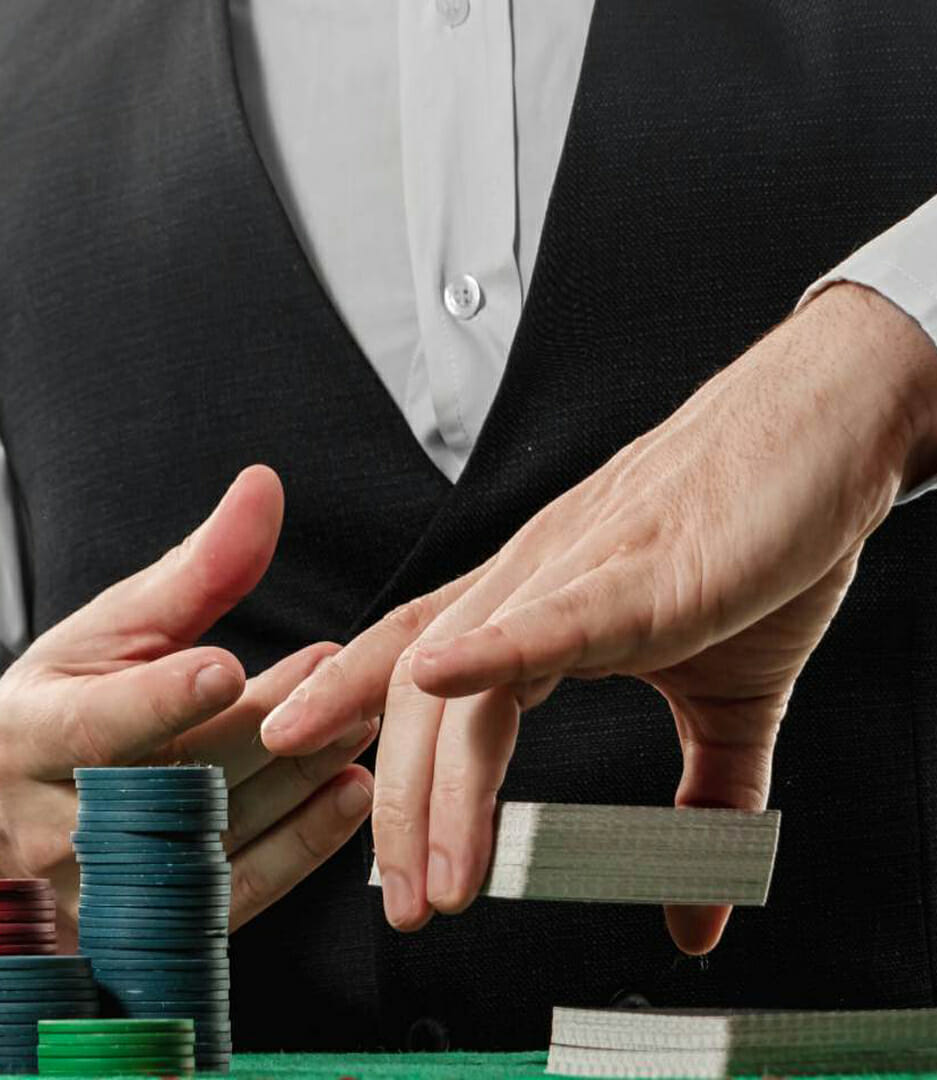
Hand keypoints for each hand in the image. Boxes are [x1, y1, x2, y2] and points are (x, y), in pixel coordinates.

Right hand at [0, 466, 375, 948]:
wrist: (17, 805)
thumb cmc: (64, 704)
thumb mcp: (111, 631)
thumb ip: (196, 571)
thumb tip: (265, 487)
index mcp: (33, 739)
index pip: (98, 727)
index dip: (159, 701)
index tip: (221, 669)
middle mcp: (61, 825)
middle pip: (177, 780)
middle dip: (266, 724)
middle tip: (341, 673)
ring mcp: (105, 888)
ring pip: (217, 836)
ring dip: (301, 778)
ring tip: (364, 721)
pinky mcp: (154, 923)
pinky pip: (237, 893)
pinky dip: (303, 846)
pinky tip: (352, 793)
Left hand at [260, 284, 936, 952]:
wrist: (824, 432)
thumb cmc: (763, 539)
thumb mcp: (727, 695)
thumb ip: (705, 798)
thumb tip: (699, 914)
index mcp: (536, 607)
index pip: (422, 689)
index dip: (388, 770)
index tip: (382, 860)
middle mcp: (531, 581)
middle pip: (419, 698)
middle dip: (398, 813)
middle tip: (403, 906)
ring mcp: (577, 568)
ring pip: (467, 674)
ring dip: (439, 785)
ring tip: (436, 878)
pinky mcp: (642, 566)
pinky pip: (551, 613)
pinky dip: (490, 650)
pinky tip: (442, 680)